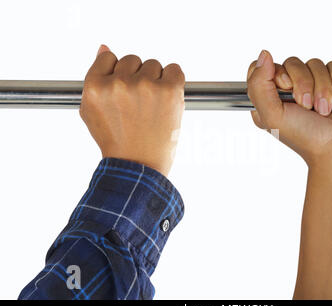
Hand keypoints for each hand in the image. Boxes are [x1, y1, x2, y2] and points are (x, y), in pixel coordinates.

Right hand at [80, 45, 184, 175]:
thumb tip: (104, 48)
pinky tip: (167, 99)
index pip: (109, 57)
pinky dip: (174, 80)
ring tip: (152, 106)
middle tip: (139, 103)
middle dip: (136, 77)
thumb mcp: (92, 111)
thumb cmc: (116, 140)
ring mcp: (145, 86)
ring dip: (155, 80)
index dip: (118, 74)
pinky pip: (174, 68)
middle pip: (132, 60)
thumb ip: (95, 78)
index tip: (124, 91)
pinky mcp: (169, 90)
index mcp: (95, 87)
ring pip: (153, 64)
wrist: (139, 165)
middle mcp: (119, 83)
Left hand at [246, 50, 331, 165]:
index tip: (285, 89)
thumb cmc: (305, 137)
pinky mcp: (331, 83)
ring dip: (322, 87)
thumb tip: (264, 54)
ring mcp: (310, 85)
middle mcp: (287, 90)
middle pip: (291, 62)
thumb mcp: (273, 115)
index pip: (262, 67)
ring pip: (313, 63)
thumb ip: (259, 85)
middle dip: (303, 84)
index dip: (275, 73)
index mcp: (267, 98)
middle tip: (307, 106)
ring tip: (323, 109)